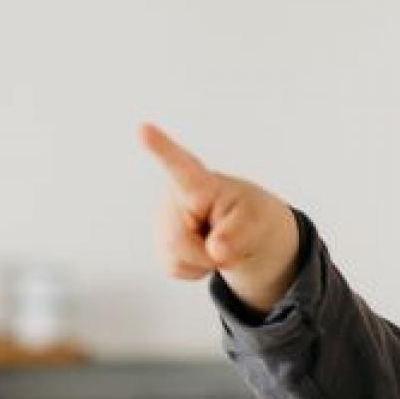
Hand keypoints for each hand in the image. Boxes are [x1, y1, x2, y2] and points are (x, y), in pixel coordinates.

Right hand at [139, 122, 301, 306]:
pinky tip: (203, 250)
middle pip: (178, 241)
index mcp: (198, 182)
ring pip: (176, 258)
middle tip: (225, 241)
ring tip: (214, 240)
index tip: (143, 129)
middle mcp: (172, 197)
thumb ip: (239, 234)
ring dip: (204, 261)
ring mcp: (163, 221)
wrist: (244, 231)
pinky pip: (176, 268)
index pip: (179, 166)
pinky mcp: (161, 244)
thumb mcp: (256, 223)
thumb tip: (215, 251)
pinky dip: (196, 269)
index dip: (160, 148)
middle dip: (207, 253)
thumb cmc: (249, 216)